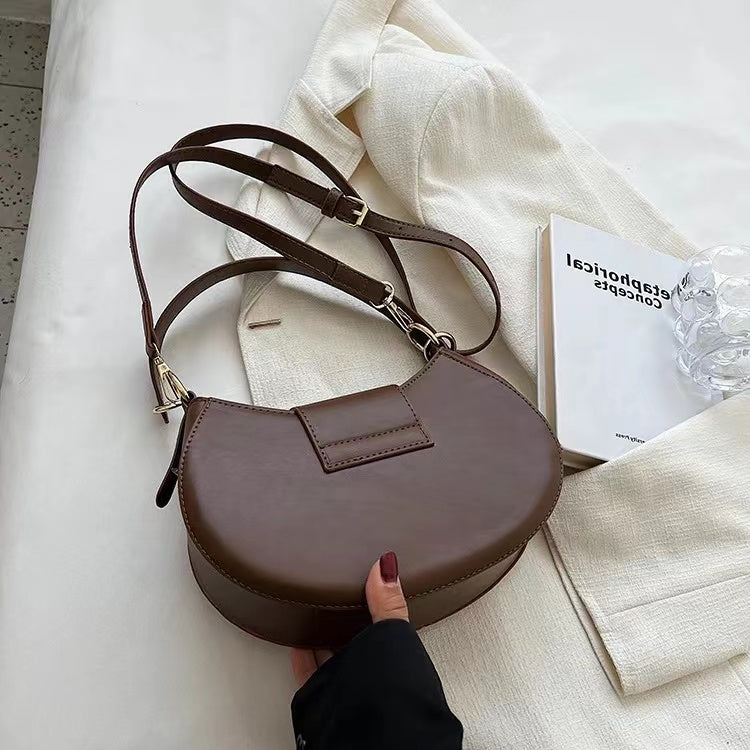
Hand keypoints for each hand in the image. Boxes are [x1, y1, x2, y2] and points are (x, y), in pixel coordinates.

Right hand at [290, 551, 406, 686]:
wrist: (372, 736)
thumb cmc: (393, 689)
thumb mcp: (393, 634)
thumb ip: (388, 603)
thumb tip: (386, 565)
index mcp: (394, 653)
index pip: (385, 623)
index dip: (375, 604)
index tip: (365, 580)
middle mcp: (373, 669)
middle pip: (357, 638)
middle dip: (346, 618)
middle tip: (332, 590)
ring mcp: (348, 682)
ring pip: (333, 652)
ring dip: (323, 634)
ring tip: (313, 608)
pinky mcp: (323, 695)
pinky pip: (309, 670)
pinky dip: (301, 656)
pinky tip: (295, 640)